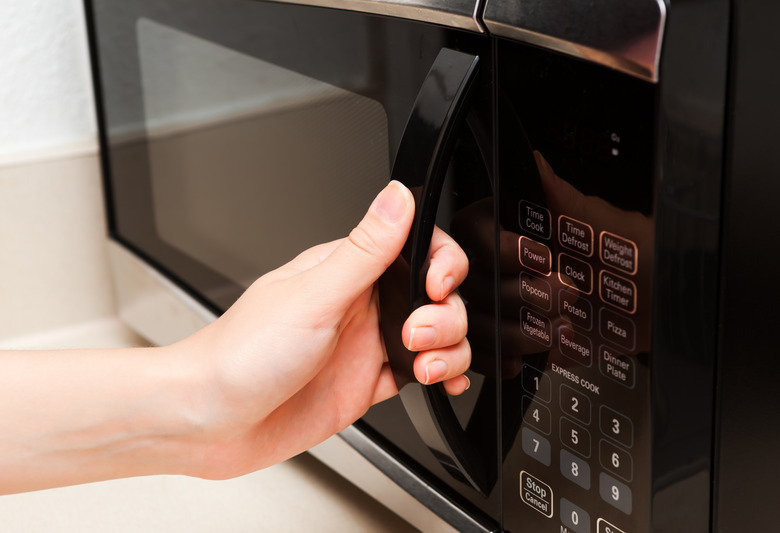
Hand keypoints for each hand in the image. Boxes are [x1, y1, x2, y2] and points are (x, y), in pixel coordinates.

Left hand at [177, 180, 469, 478]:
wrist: (211, 422)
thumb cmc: (242, 355)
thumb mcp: (311, 297)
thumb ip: (364, 251)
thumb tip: (397, 196)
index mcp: (345, 269)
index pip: (415, 246)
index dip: (441, 263)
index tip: (436, 286)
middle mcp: (360, 303)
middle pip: (436, 294)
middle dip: (444, 315)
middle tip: (414, 335)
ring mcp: (365, 344)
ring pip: (436, 334)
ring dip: (447, 349)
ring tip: (422, 366)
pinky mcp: (368, 383)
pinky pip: (422, 372)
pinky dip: (442, 375)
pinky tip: (442, 381)